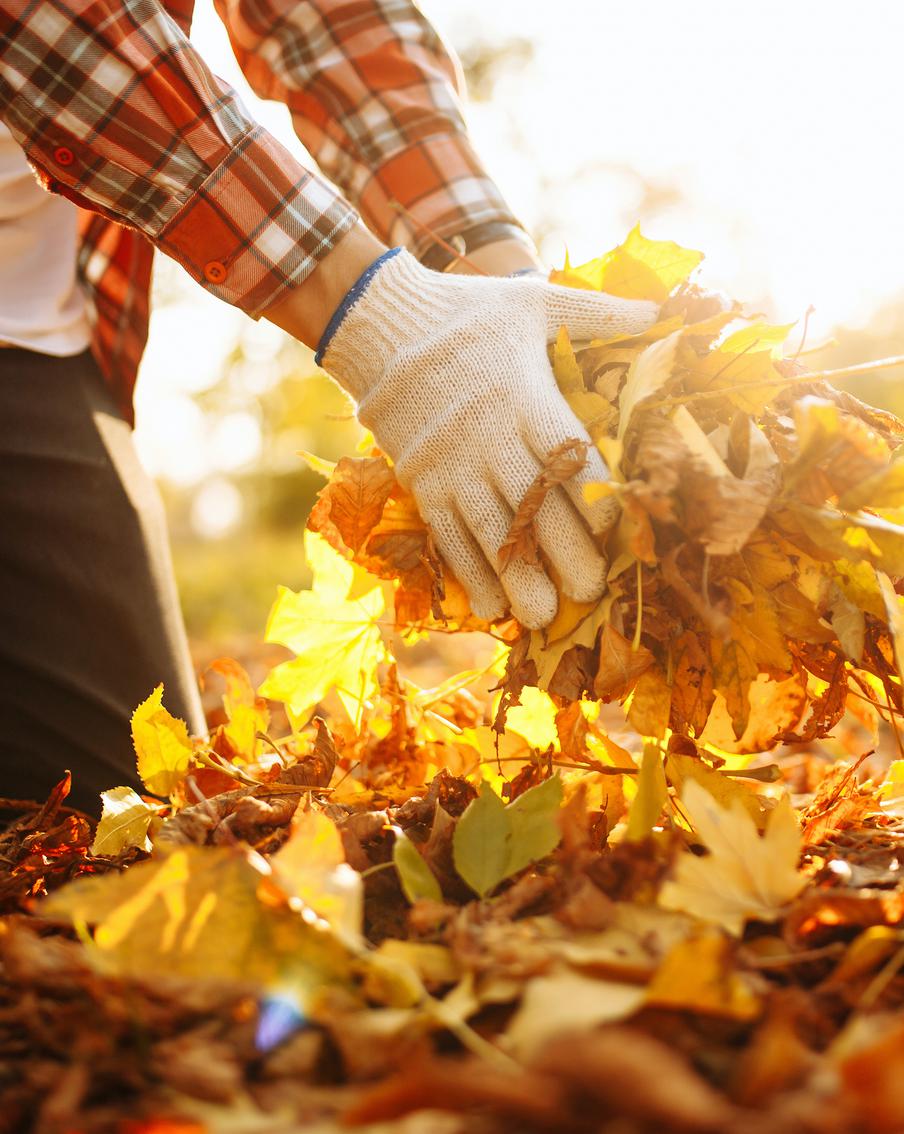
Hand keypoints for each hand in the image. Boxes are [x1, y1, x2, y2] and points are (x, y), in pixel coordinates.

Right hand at [315, 249, 657, 627]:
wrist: (383, 325)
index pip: (564, 450)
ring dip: (515, 577)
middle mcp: (487, 435)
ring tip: (541, 618)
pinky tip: (490, 608)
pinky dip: (468, 573)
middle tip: (591, 592)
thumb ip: (602, 310)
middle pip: (531, 502)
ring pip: (487, 529)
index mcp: (523, 394)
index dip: (592, 491)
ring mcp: (450, 463)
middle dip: (563, 551)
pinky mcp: (422, 481)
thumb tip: (672, 310)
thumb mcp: (537, 299)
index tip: (616, 527)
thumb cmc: (472, 314)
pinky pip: (446, 534)